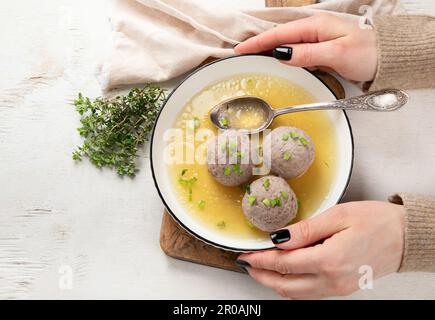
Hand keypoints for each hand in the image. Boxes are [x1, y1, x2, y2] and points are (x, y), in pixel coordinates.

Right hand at [234, 13, 377, 81]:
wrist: (388, 57)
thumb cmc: (367, 53)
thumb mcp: (336, 53)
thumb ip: (308, 53)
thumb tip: (282, 54)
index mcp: (316, 26)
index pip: (279, 34)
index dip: (258, 42)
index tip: (240, 50)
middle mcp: (314, 29)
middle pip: (280, 37)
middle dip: (259, 45)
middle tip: (240, 55)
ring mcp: (317, 39)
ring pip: (287, 44)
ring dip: (269, 50)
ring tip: (252, 58)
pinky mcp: (321, 49)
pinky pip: (296, 51)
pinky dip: (283, 55)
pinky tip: (276, 61)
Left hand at [237, 201, 404, 298]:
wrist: (405, 237)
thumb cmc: (376, 221)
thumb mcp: (337, 216)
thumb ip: (305, 230)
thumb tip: (278, 238)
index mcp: (329, 260)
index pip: (284, 264)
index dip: (261, 260)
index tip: (246, 254)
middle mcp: (332, 280)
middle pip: (285, 286)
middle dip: (261, 276)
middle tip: (246, 264)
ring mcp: (337, 288)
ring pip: (295, 294)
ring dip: (274, 283)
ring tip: (260, 269)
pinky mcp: (342, 288)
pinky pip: (309, 294)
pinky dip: (291, 286)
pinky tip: (284, 274)